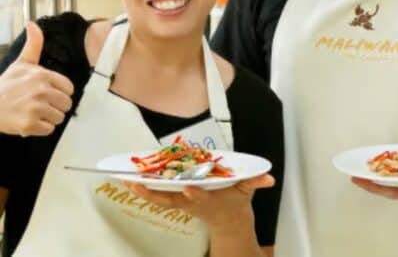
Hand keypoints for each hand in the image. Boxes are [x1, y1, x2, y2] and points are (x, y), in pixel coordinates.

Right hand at [0, 22, 74, 135]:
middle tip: (38, 104)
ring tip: (32, 112)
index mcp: (42, 75)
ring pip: (59, 117)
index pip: (69, 88)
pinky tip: (28, 121)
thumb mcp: (21, 63)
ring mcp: (35, 108)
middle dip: (54, 106)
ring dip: (47, 118)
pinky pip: (49, 129)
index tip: (46, 93)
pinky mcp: (29, 125)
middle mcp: (41, 91)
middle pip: (66, 104)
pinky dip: (40, 129)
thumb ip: (33, 44)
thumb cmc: (6, 85)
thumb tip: (33, 23)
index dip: (59, 92)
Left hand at [126, 174, 275, 231]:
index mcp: (210, 200)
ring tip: (126, 179)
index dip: (195, 194)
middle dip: (156, 193)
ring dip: (143, 191)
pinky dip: (143, 189)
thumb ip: (256, 183)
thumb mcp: (248, 192)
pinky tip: (129, 180)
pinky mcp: (175, 201)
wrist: (228, 220)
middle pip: (172, 200)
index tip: (188, 188)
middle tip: (140, 184)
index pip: (202, 197)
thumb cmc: (235, 202)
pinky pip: (156, 196)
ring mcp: (182, 203)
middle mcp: (192, 202)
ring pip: (159, 198)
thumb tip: (269, 179)